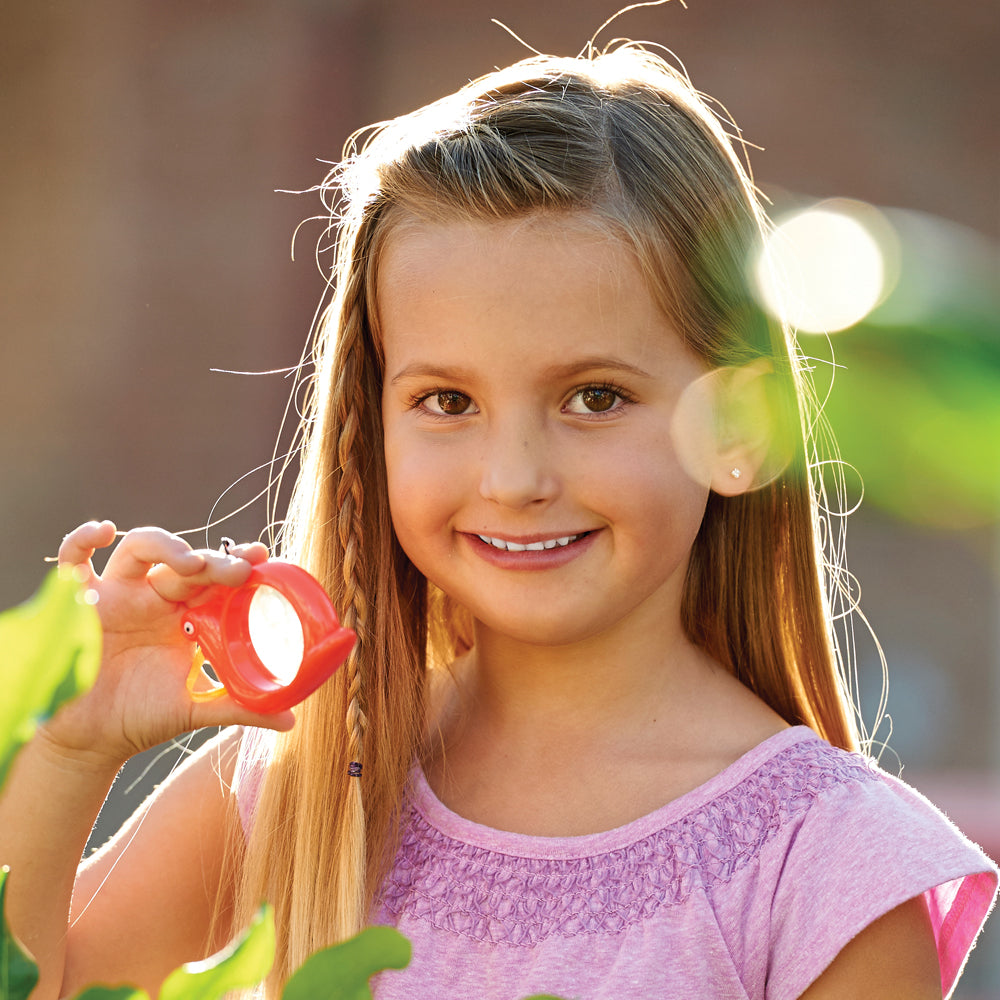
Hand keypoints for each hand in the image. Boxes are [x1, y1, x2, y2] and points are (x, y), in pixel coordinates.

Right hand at [47, 521, 294, 766]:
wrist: (92, 743)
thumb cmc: (142, 718)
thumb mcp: (196, 709)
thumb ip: (242, 706)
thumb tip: (290, 721)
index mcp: (185, 615)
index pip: (214, 577)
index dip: (237, 562)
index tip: (262, 558)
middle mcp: (154, 598)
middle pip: (185, 562)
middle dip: (214, 561)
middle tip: (239, 570)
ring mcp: (118, 596)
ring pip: (139, 549)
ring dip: (167, 546)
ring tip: (192, 563)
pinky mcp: (80, 603)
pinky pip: (72, 562)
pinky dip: (80, 539)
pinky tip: (103, 530)